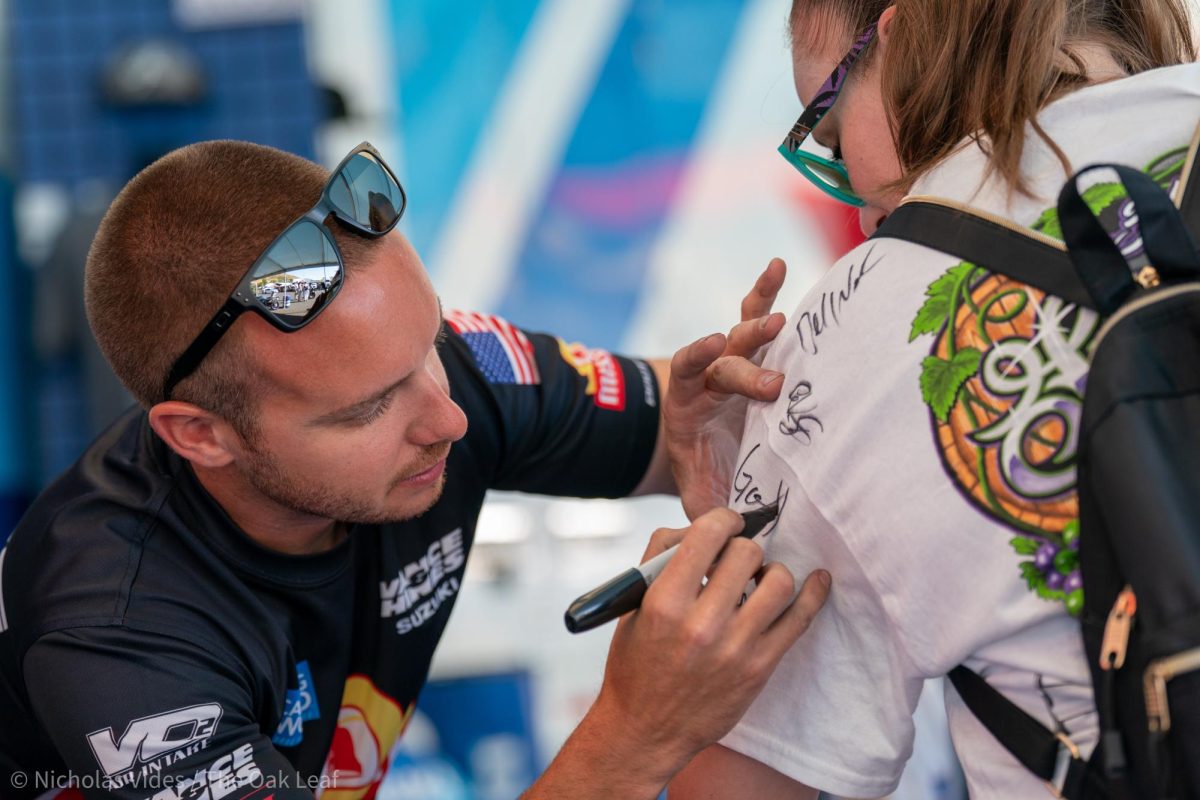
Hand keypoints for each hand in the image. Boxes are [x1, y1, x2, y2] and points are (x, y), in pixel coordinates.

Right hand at [587, 508, 829, 790]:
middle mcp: (701, 624)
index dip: (724, 519)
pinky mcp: (759, 668)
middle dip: (743, 547)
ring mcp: (735, 648)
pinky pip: (799, 619)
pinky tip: (818, 579)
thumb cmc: (636, 664)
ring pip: (778, 581)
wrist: (646, 730)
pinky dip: (813, 593)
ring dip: (771, 571)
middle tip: (737, 560)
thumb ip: (661, 557)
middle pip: (747, 552)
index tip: (727, 524)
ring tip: (759, 580)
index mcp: (664, 602)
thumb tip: (701, 527)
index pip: (708, 534)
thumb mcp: (633, 605)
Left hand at [664, 259, 787, 518]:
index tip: (715, 348)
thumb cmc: (708, 478)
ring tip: (780, 316)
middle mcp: (709, 377)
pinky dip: (766, 292)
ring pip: (745, 335)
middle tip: (773, 385)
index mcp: (687, 405)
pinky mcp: (759, 358)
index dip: (699, 355)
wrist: (706, 459)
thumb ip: (708, 512)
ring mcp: (734, 363)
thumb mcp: (701, 495)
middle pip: (727, 362)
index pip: (688, 372)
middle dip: (749, 369)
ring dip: (762, 321)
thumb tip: (726, 534)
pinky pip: (758, 319)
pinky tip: (777, 265)